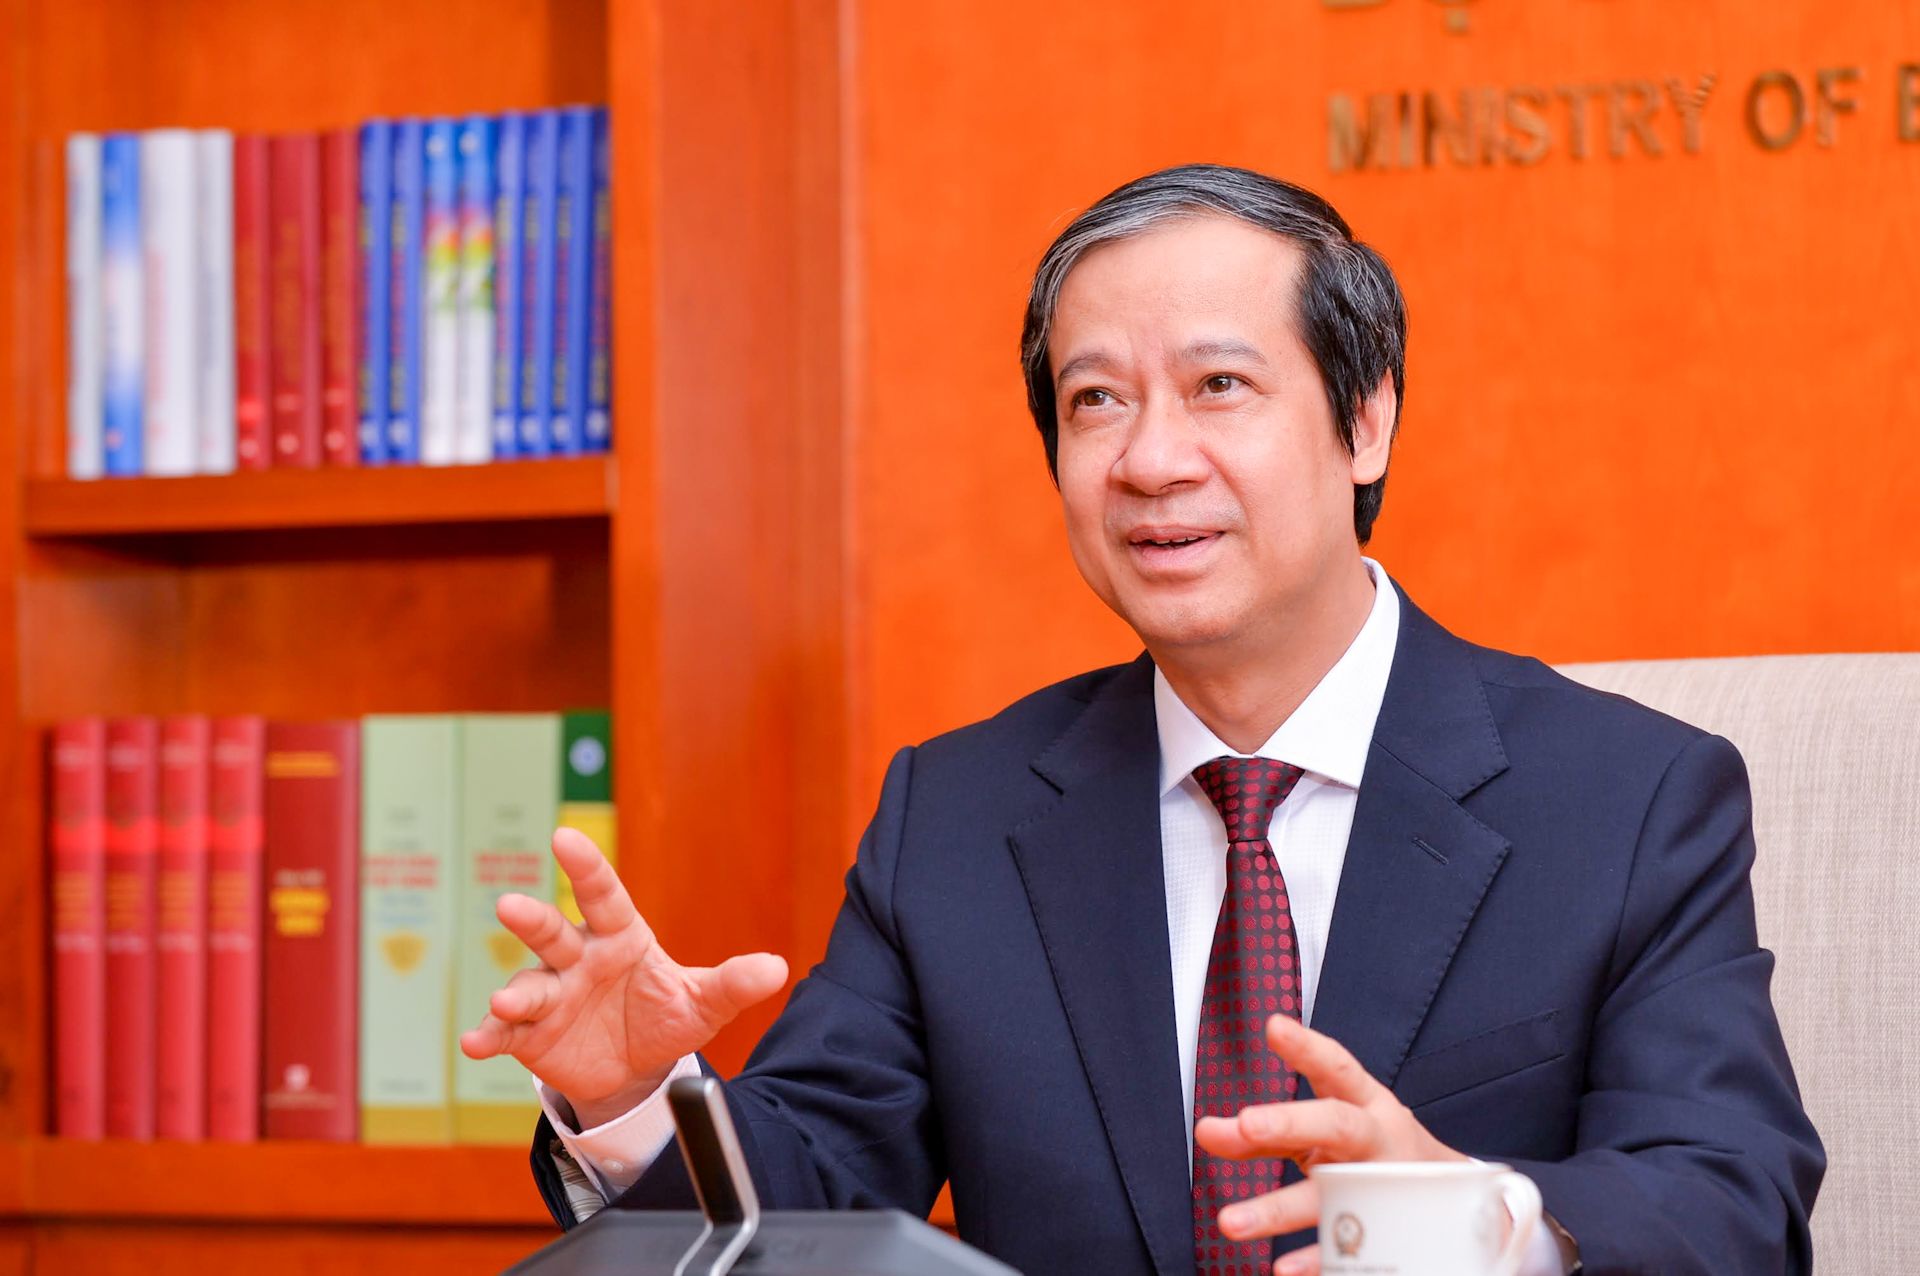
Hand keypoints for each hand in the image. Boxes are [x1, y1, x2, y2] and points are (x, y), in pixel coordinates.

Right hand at [457, 826, 789, 1127]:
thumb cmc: (663, 1017)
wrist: (633, 1068)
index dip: (585, 867)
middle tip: (511, 905)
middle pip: (552, 933)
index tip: (565, 837)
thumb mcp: (702, 1003)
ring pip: (527, 985)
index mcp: (619, 937)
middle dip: (532, 919)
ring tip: (506, 1003)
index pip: (603, 895)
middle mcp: (577, 958)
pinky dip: (489, 1035)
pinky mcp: (528, 1034)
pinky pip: (505, 1031)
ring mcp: (550, 994)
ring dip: (513, 993)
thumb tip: (777, 970)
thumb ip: (733, 984)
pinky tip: (474, 1044)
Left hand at [1192, 1014, 1467, 1275]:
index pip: (1337, 1069)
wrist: (1455, 1204)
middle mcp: (1377, 1142)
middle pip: (1337, 1125)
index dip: (1307, 1048)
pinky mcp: (1389, 1235)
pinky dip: (1316, 1260)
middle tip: (1246, 1124)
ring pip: (1333, 1194)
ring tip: (1230, 1222)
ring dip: (1280, 1209)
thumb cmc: (1371, 1153)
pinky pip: (1350, 1248)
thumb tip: (1206, 1131)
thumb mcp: (1325, 1132)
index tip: (1273, 1027)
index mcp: (1367, 1106)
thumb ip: (1264, 1132)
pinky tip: (1282, 1269)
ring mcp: (1386, 1189)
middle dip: (1291, 1122)